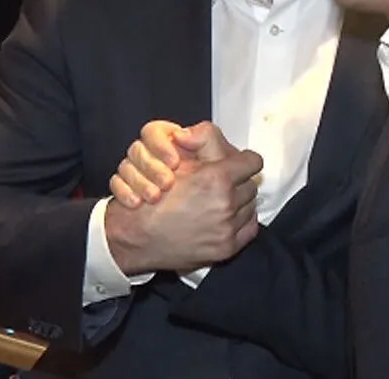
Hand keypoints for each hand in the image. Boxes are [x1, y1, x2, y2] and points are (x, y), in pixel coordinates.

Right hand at [105, 121, 262, 272]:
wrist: (136, 237)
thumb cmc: (153, 200)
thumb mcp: (178, 161)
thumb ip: (206, 142)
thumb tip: (222, 140)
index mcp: (216, 178)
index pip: (251, 162)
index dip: (243, 160)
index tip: (239, 163)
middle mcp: (225, 203)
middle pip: (250, 185)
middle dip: (239, 182)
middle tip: (224, 184)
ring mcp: (227, 228)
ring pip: (250, 206)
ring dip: (239, 202)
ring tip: (221, 202)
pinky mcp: (227, 247)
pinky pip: (250, 227)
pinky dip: (241, 221)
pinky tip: (227, 218)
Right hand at [109, 120, 222, 207]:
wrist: (179, 228)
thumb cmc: (205, 192)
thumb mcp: (216, 164)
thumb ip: (209, 139)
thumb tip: (182, 134)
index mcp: (172, 141)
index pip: (154, 131)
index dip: (161, 144)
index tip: (174, 161)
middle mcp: (151, 153)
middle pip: (137, 148)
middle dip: (151, 167)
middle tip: (168, 183)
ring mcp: (135, 170)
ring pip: (124, 165)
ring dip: (139, 182)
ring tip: (154, 197)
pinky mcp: (124, 186)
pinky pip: (115, 183)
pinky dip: (125, 193)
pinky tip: (138, 203)